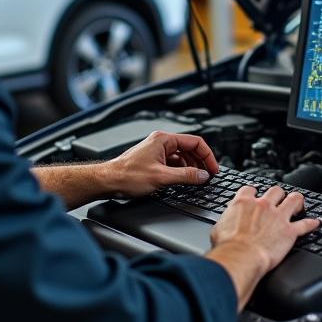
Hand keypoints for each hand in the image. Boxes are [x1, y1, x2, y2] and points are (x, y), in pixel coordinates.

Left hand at [104, 131, 219, 197]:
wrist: (108, 181)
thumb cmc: (127, 176)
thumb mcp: (162, 177)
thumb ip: (186, 176)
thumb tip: (203, 175)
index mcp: (164, 139)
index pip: (195, 142)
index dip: (207, 156)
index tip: (213, 169)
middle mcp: (161, 142)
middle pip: (189, 148)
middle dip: (200, 162)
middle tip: (208, 176)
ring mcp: (156, 151)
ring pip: (182, 157)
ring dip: (191, 167)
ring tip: (197, 179)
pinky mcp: (153, 160)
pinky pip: (173, 163)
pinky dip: (181, 171)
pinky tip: (183, 180)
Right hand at [207, 185, 320, 308]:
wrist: (240, 257)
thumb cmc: (228, 246)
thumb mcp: (218, 228)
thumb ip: (226, 220)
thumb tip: (225, 222)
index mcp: (244, 203)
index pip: (250, 189)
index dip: (253, 192)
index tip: (255, 196)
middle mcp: (263, 205)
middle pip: (275, 190)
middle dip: (278, 194)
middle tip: (278, 201)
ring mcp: (278, 217)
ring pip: (294, 199)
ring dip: (297, 201)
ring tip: (298, 205)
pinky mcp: (289, 231)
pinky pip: (306, 224)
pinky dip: (312, 223)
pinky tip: (316, 223)